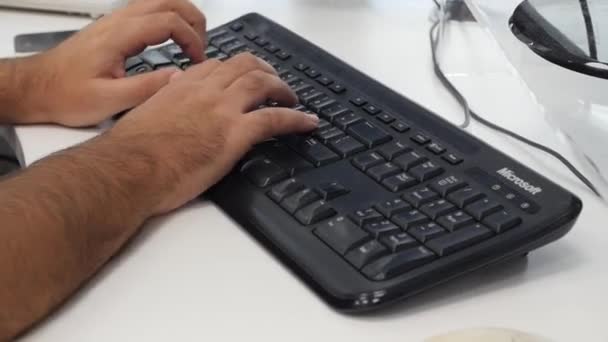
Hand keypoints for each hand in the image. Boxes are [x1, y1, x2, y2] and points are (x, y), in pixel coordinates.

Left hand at [16, 0, 205, 126]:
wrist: (36, 88)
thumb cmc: (65, 94)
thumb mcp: (108, 100)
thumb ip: (146, 88)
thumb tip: (179, 78)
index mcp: (119, 35)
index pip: (168, 21)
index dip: (191, 38)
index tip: (198, 60)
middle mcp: (117, 22)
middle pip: (166, 0)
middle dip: (192, 18)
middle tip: (202, 45)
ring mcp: (114, 22)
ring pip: (156, 2)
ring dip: (180, 16)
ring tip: (192, 42)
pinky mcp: (111, 29)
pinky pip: (146, 12)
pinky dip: (167, 20)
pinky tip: (170, 41)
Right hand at [108, 53, 318, 214]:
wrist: (129, 169)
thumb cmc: (131, 151)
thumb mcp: (146, 115)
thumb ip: (165, 102)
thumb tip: (172, 99)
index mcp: (183, 84)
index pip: (219, 66)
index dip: (237, 70)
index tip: (244, 78)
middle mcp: (206, 90)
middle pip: (246, 67)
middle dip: (266, 71)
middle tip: (275, 83)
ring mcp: (223, 110)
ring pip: (264, 84)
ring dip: (283, 89)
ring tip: (293, 99)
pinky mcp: (235, 134)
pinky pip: (275, 119)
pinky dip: (297, 119)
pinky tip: (308, 123)